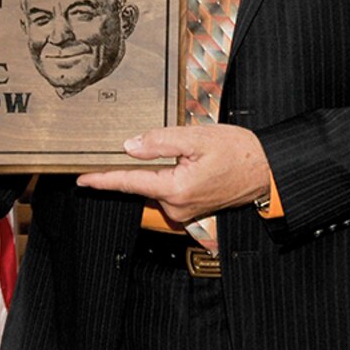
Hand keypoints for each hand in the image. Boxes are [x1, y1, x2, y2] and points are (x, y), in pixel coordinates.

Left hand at [75, 124, 270, 225]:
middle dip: (144, 163)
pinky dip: (171, 176)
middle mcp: (176, 206)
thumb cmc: (239, 152)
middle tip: (169, 145)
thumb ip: (160, 141)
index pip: (130, 182)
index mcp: (175, 188)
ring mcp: (184, 211)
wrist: (267, 171)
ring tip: (192, 153)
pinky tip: (192, 163)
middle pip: (143, 183)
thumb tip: (130, 146)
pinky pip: (170, 191)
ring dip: (162, 169)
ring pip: (157, 186)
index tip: (82, 178)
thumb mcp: (197, 138)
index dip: (103, 179)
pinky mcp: (191, 210)